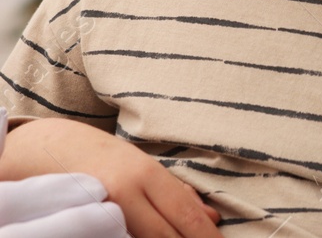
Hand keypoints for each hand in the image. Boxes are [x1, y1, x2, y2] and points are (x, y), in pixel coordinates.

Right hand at [0, 115, 219, 237]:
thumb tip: (212, 218)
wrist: (52, 149)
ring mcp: (100, 210)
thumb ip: (179, 193)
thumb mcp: (148, 169)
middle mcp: (124, 192)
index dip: (205, 234)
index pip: (184, 211)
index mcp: (146, 174)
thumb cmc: (109, 160)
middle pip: (164, 234)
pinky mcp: (83, 224)